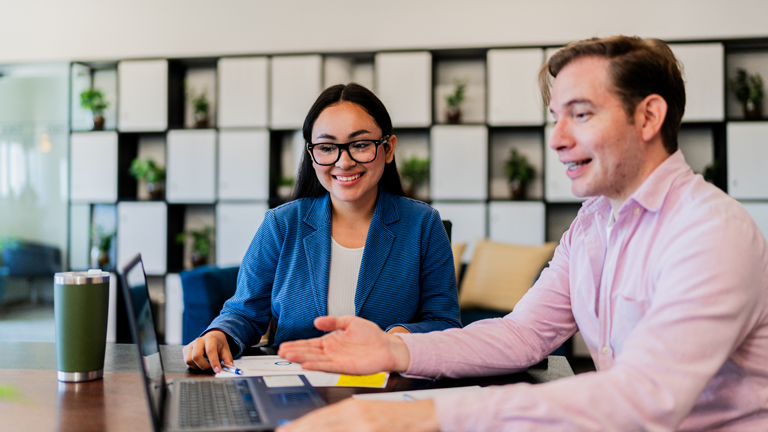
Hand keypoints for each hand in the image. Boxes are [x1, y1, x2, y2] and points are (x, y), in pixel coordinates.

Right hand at [182, 330, 233, 372]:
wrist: (212, 336)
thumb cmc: (218, 344)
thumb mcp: (225, 349)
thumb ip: (228, 358)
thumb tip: (230, 366)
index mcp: (210, 339)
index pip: (210, 351)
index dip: (214, 362)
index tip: (217, 370)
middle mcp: (199, 341)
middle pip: (196, 356)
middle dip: (204, 366)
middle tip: (210, 368)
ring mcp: (191, 345)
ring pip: (189, 360)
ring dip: (198, 366)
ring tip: (205, 365)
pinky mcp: (186, 349)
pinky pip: (186, 361)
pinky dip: (193, 365)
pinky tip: (199, 363)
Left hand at [275, 398, 438, 431]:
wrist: (423, 415)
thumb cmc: (394, 416)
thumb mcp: (364, 414)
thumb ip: (343, 421)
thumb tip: (322, 425)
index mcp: (352, 408)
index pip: (318, 418)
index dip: (299, 426)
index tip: (284, 430)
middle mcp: (356, 418)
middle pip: (320, 426)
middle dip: (300, 430)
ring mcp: (365, 428)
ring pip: (329, 430)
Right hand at [278, 316, 410, 374]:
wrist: (387, 346)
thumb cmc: (371, 335)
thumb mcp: (350, 321)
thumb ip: (333, 321)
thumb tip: (317, 321)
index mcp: (331, 341)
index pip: (310, 343)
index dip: (297, 344)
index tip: (284, 345)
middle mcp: (332, 352)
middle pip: (309, 352)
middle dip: (295, 352)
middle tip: (281, 352)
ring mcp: (337, 360)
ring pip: (315, 360)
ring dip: (302, 359)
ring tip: (288, 357)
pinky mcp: (345, 367)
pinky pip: (328, 367)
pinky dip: (317, 366)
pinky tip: (306, 365)